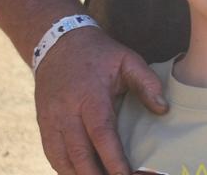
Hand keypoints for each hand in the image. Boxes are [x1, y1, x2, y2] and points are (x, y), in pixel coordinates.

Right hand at [33, 25, 167, 174]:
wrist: (58, 43)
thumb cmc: (99, 54)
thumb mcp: (127, 59)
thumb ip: (147, 82)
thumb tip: (163, 110)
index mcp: (90, 96)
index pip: (102, 134)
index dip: (113, 159)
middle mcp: (66, 112)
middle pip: (79, 155)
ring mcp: (51, 121)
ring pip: (62, 161)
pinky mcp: (43, 126)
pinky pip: (52, 156)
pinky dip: (66, 170)